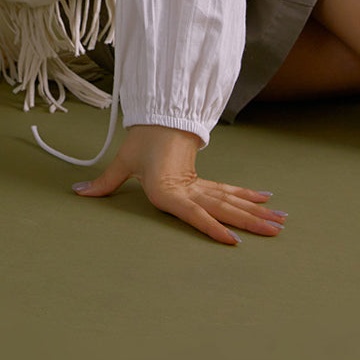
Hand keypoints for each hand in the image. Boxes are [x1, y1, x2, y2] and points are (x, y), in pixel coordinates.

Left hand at [72, 124, 285, 245]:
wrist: (156, 118)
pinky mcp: (203, 181)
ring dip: (256, 212)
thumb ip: (104, 182)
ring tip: (280, 222)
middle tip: (276, 232)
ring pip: (232, 201)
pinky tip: (267, 201)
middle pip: (224, 208)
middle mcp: (190, 190)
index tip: (233, 241)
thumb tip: (78, 192)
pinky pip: (229, 191)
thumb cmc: (140, 142)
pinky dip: (247, 196)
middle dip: (250, 221)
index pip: (194, 212)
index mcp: (170, 190)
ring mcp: (200, 185)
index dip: (212, 227)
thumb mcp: (123, 162)